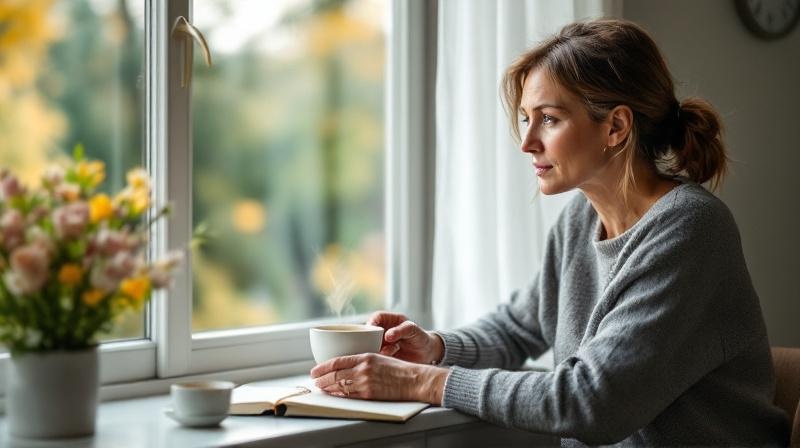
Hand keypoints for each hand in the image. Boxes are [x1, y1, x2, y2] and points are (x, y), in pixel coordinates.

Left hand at [309, 353, 448, 404]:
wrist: (413, 379)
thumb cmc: (399, 368)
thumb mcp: (379, 357)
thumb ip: (362, 360)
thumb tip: (346, 364)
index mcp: (365, 356)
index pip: (337, 361)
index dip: (323, 366)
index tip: (315, 369)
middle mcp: (363, 369)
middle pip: (335, 374)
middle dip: (322, 378)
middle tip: (314, 380)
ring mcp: (365, 382)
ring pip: (339, 385)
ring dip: (327, 387)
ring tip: (320, 387)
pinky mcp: (369, 394)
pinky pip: (348, 395)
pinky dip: (338, 394)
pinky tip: (333, 394)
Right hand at [367, 311, 443, 364]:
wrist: (427, 353)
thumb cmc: (420, 337)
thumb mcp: (413, 330)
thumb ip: (401, 331)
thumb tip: (387, 335)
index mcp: (390, 320)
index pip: (376, 317)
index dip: (372, 322)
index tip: (372, 329)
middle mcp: (384, 332)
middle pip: (370, 333)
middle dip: (371, 339)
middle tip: (379, 344)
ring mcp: (383, 344)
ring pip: (372, 346)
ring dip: (377, 350)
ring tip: (389, 351)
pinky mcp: (384, 356)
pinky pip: (377, 357)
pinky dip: (380, 358)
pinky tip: (391, 357)